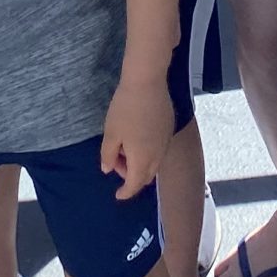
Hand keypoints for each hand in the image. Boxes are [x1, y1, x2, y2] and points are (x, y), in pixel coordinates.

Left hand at [98, 69, 173, 198]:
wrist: (147, 81)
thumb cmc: (125, 109)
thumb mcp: (111, 134)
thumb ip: (108, 156)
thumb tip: (108, 170)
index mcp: (142, 160)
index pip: (134, 185)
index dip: (125, 193)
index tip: (117, 195)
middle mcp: (158, 155)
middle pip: (146, 176)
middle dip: (131, 176)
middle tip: (116, 160)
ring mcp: (166, 142)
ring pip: (153, 163)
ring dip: (139, 163)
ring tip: (124, 145)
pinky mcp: (169, 128)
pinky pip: (159, 150)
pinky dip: (147, 152)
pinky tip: (137, 136)